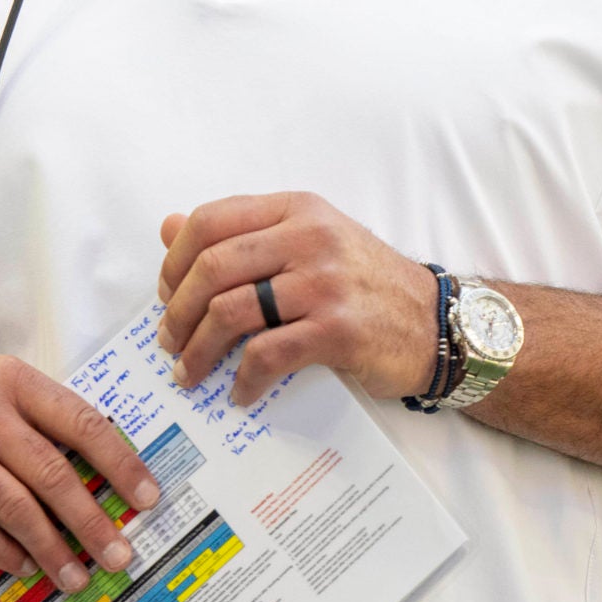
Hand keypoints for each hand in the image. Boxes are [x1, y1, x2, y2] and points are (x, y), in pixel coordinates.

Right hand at [0, 355, 161, 593]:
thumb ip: (39, 416)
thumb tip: (102, 465)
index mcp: (13, 381)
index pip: (81, 423)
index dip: (119, 463)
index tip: (147, 498)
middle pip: (52, 473)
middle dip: (92, 520)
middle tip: (119, 554)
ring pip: (15, 506)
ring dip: (51, 547)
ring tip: (76, 575)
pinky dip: (3, 551)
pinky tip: (25, 565)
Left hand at [154, 191, 438, 404]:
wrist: (436, 321)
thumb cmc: (367, 283)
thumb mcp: (309, 240)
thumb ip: (243, 233)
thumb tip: (169, 227)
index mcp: (298, 209)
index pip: (213, 220)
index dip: (175, 260)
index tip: (165, 294)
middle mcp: (310, 237)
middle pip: (213, 268)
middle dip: (178, 312)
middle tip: (169, 342)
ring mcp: (325, 282)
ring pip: (231, 312)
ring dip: (199, 350)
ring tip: (189, 371)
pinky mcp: (337, 330)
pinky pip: (267, 354)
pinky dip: (244, 379)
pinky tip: (240, 392)